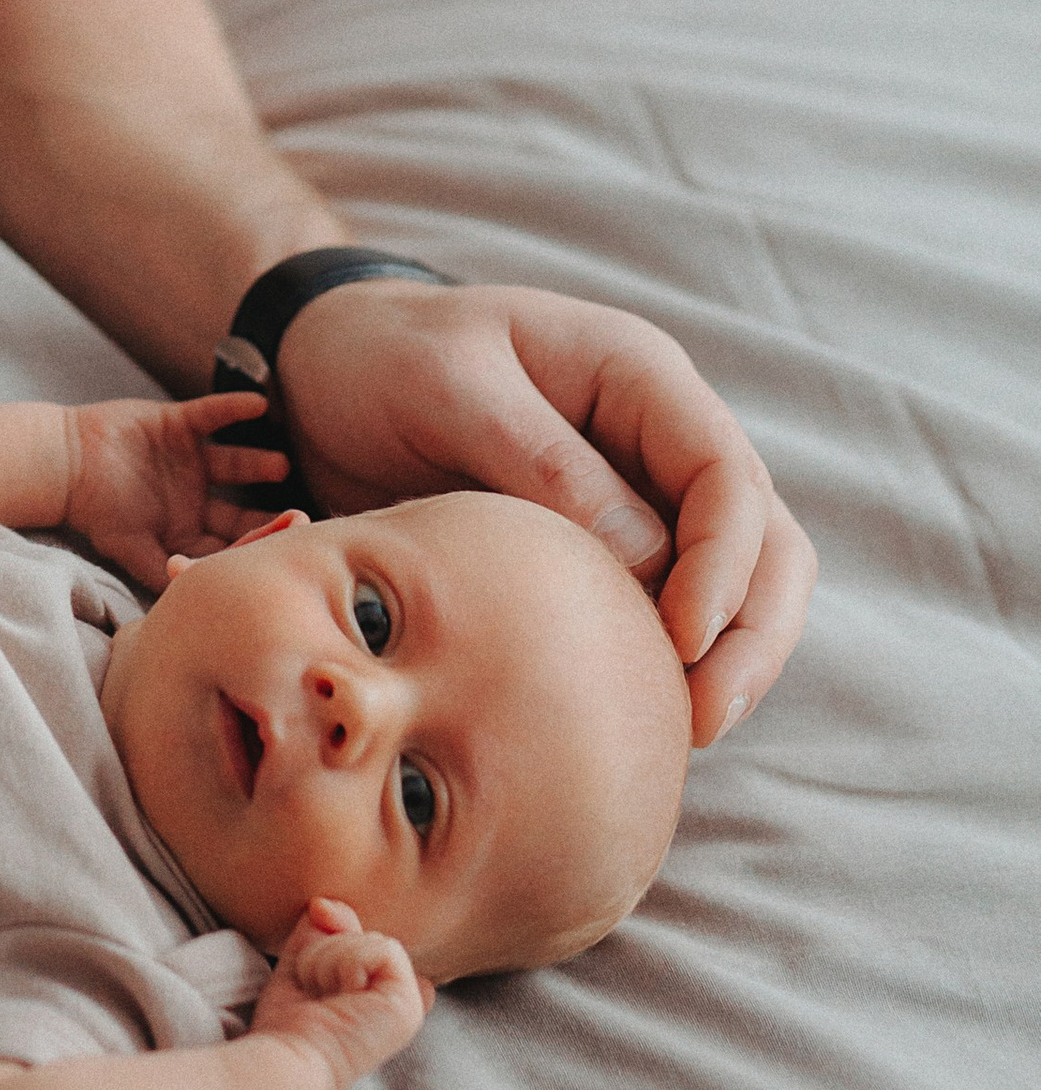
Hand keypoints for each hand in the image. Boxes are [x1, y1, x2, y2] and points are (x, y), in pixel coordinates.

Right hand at [61, 390, 285, 588]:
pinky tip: (259, 405)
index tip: (286, 550)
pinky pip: (213, 414)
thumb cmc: (95, 510)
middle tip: (298, 514)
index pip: (228, 543)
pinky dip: (235, 409)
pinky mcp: (177, 424)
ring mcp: (187, 460)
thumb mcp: (129, 548)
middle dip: (268, 513)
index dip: (256, 547)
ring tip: (280, 465)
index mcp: (185, 529)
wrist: (64, 462)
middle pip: (240, 510)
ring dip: (257, 463)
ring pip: (234, 463)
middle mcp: (192, 497)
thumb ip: (161, 571)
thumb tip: (193, 598)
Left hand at [247, 898, 430, 1089]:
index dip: (346, 940)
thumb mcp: (303, 963)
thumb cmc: (288, 1024)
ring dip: (330, 959)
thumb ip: (320, 930)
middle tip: (314, 992)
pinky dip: (346, 963)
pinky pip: (382, 949)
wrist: (286, 1057)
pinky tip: (338, 997)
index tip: (319, 979)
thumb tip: (324, 904)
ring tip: (322, 997)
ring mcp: (409, 1007)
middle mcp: (399, 1004)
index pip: (381, 948)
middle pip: (366, 935)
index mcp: (380, 1000)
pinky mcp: (409, 1005)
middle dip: (326, 952)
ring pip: (372, 939)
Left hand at [277, 277, 814, 746]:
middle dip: (751, 631)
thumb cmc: (381, 356)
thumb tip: (647, 558)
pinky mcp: (607, 547)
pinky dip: (670, 664)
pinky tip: (634, 716)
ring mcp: (642, 492)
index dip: (723, 565)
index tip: (680, 641)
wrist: (324, 368)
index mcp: (637, 375)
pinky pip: (669, 608)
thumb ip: (539, 459)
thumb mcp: (444, 384)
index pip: (726, 475)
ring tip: (682, 733)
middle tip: (701, 716)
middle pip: (764, 540)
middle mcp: (659, 435)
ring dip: (729, 659)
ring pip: (739, 584)